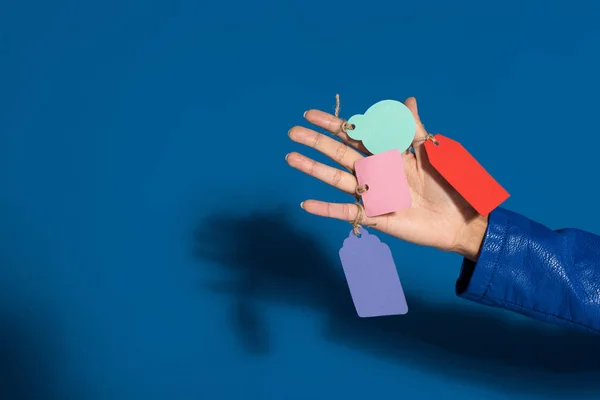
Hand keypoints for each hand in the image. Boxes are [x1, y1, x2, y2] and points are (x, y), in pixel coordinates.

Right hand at [286, 97, 486, 260]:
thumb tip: (407, 100)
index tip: (310, 114)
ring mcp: (372, 194)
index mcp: (388, 153)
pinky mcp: (375, 216)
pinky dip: (326, 209)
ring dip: (314, 169)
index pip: (355, 135)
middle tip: (293, 132)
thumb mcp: (433, 152)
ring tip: (291, 158)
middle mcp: (375, 172)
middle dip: (317, 142)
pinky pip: (346, 212)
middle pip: (339, 153)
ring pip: (337, 178)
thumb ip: (414, 129)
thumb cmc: (449, 184)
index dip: (333, 124)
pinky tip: (306, 204)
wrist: (461, 219)